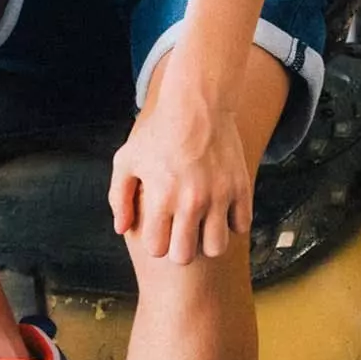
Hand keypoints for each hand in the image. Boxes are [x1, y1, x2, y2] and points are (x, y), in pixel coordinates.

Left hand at [108, 62, 251, 265]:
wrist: (196, 103)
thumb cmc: (158, 132)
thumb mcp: (127, 160)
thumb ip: (119, 198)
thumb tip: (122, 229)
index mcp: (161, 198)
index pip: (157, 249)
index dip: (156, 243)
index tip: (159, 230)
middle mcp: (190, 202)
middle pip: (185, 256)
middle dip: (179, 249)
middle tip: (180, 233)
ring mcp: (219, 196)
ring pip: (217, 247)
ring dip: (207, 241)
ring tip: (202, 227)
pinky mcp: (240, 188)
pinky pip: (241, 225)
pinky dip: (231, 223)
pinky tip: (221, 211)